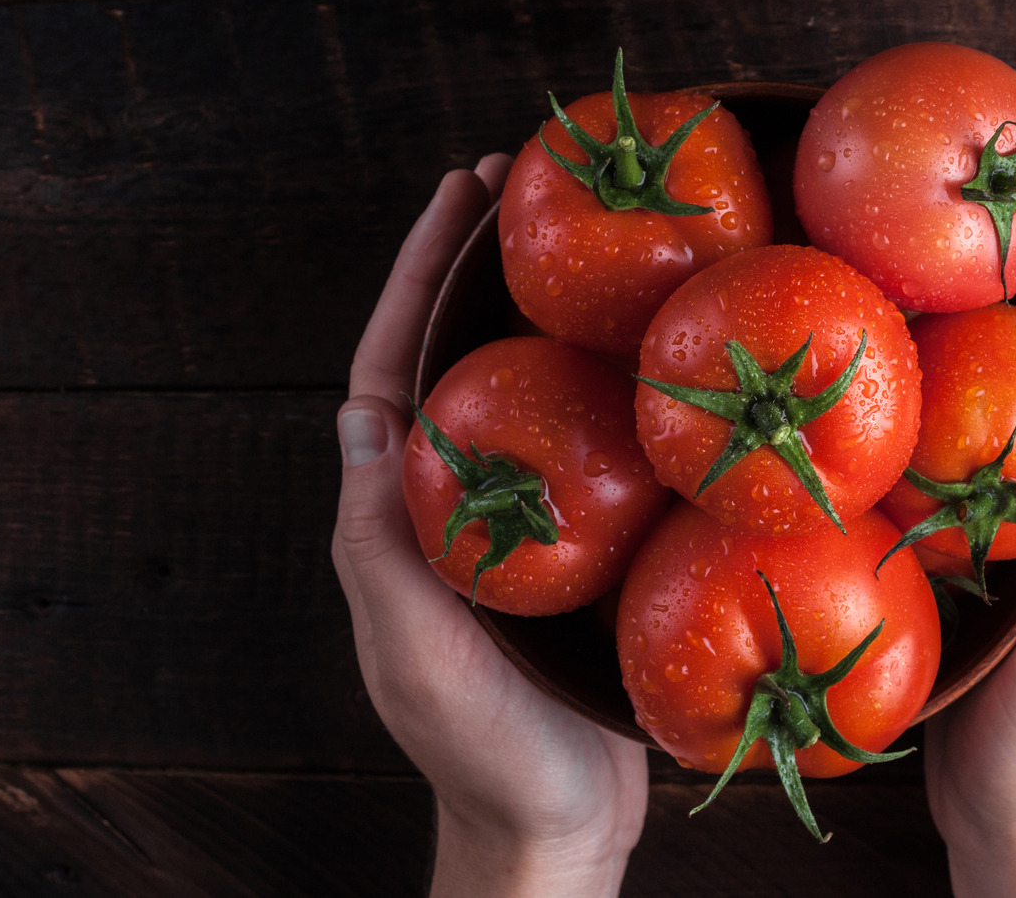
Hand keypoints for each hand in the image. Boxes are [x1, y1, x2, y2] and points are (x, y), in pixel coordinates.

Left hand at [331, 156, 647, 897]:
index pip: (392, 374)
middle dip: (479, 274)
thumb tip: (362, 414)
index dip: (416, 281)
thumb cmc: (483, 749)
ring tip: (591, 248)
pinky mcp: (579, 554)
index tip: (457, 201)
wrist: (557, 824)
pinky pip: (586, 453)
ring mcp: (517, 528)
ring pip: (524, 400)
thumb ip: (381, 542)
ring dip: (545, 320)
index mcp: (400, 519)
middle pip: (459, 364)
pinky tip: (653, 362)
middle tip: (525, 190)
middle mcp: (452, 509)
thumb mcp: (415, 647)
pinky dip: (607, 394)